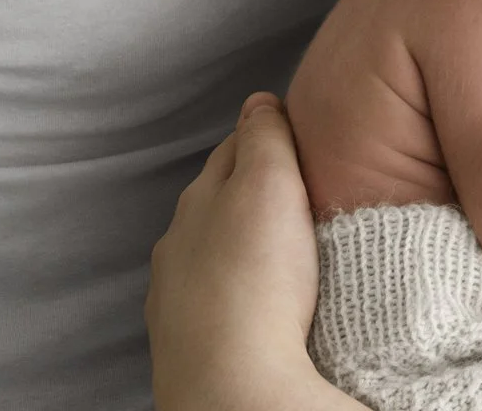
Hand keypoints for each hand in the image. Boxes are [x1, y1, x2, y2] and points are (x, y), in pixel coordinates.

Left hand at [146, 93, 326, 410]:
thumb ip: (265, 136)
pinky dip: (238, 289)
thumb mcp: (270, 183)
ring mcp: (179, 295)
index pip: (235, 147)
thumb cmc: (255, 280)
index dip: (269, 135)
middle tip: (302, 189)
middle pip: (222, 199)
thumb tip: (260, 99)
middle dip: (254, 189)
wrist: (232, 382)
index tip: (302, 134)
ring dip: (245, 244)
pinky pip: (217, 299)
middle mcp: (180, 242)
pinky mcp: (190, 340)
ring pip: (216, 251)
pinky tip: (261, 300)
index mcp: (200, 197)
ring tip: (287, 249)